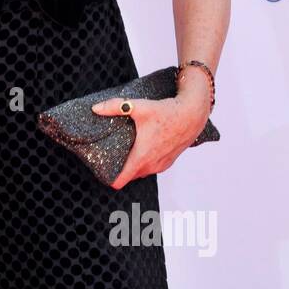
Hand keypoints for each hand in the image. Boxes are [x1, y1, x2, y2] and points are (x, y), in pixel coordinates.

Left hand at [91, 87, 211, 190]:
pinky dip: (145, 163)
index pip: (121, 180)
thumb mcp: (139, 107)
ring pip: (141, 172)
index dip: (109, 178)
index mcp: (142, 156)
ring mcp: (161, 165)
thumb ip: (115, 107)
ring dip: (134, 166)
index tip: (102, 170)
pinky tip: (142, 150)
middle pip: (129, 176)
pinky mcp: (169, 162)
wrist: (192, 114)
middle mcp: (151, 165)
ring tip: (125, 152)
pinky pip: (151, 168)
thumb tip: (95, 108)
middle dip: (120, 169)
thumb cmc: (167, 112)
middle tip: (111, 156)